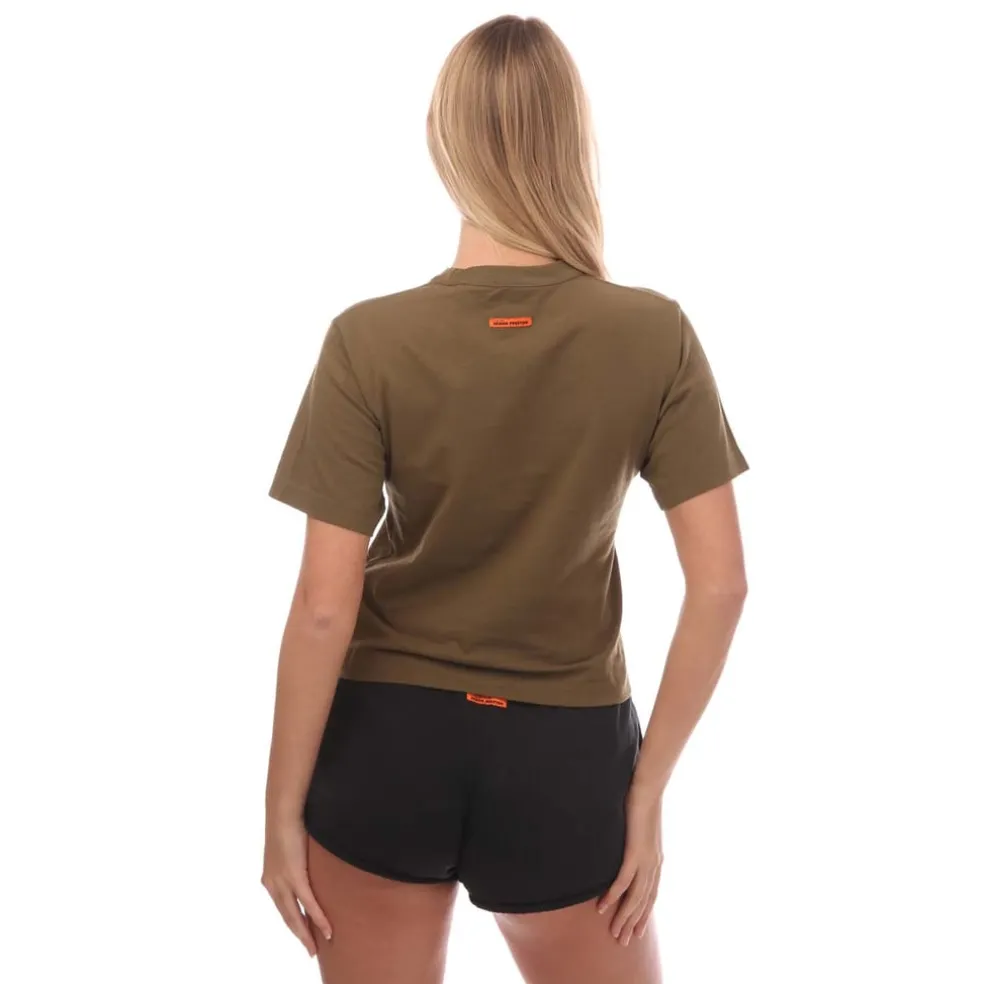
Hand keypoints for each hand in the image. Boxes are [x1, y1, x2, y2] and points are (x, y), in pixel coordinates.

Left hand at [261, 815, 332, 956]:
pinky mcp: (294, 875)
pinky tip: (326, 929)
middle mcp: (272, 883)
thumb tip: (309, 858)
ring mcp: (282, 881)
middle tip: (311, 950)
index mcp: (270, 877)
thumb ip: (298, 857)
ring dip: (307, 933)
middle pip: (287, 917)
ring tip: (317, 946)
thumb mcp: (291, 844)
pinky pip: (307, 902)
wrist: (284, 807)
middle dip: (299, 935)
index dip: (293, 922)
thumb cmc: (291, 819)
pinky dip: (318, 917)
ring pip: (295, 915)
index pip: (282, 907)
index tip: (302, 934)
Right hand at [597, 783, 663, 944]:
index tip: (634, 931)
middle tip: (622, 941)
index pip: (650, 895)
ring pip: (635, 897)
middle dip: (633, 923)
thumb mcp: (638, 830)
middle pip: (644, 902)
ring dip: (623, 916)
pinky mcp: (636, 851)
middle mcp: (654, 864)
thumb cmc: (640, 803)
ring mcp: (646, 859)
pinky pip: (623, 880)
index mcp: (656, 860)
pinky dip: (613, 896)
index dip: (642, 915)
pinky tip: (603, 907)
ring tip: (613, 931)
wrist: (648, 786)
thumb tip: (622, 849)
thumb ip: (633, 844)